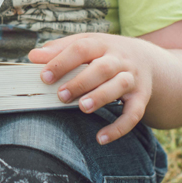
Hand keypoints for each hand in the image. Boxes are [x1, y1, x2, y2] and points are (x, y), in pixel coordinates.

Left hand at [28, 33, 153, 144]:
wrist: (148, 60)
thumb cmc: (105, 53)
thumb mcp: (86, 44)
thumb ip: (59, 49)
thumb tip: (33, 56)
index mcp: (102, 44)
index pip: (82, 48)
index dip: (62, 62)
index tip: (44, 76)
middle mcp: (119, 60)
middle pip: (102, 68)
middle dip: (81, 82)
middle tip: (61, 96)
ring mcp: (132, 78)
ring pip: (119, 86)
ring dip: (101, 97)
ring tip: (82, 107)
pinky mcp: (141, 98)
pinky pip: (134, 114)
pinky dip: (119, 127)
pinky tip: (100, 138)